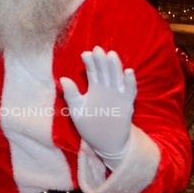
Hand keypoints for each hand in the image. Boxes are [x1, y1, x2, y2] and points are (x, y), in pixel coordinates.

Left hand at [60, 46, 136, 165]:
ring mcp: (118, 95)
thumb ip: (71, 95)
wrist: (105, 144)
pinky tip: (128, 72)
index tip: (85, 54)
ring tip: (111, 55)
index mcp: (95, 88)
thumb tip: (63, 78)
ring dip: (115, 67)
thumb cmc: (90, 126)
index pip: (93, 71)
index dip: (90, 62)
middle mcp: (107, 89)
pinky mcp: (127, 104)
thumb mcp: (77, 110)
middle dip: (101, 61)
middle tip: (97, 49)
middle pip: (105, 71)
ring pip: (117, 78)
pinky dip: (130, 82)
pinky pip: (130, 91)